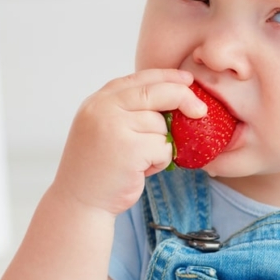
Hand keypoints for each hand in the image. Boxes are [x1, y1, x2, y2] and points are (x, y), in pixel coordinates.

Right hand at [50, 69, 205, 215]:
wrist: (79, 202)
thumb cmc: (98, 168)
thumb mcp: (106, 128)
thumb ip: (129, 110)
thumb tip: (174, 94)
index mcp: (98, 101)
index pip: (139, 78)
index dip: (167, 77)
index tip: (187, 80)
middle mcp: (103, 108)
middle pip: (156, 93)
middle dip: (184, 98)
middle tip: (200, 111)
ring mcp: (114, 127)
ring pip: (161, 124)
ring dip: (160, 144)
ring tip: (140, 160)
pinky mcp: (129, 148)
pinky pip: (164, 146)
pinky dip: (160, 161)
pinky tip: (141, 170)